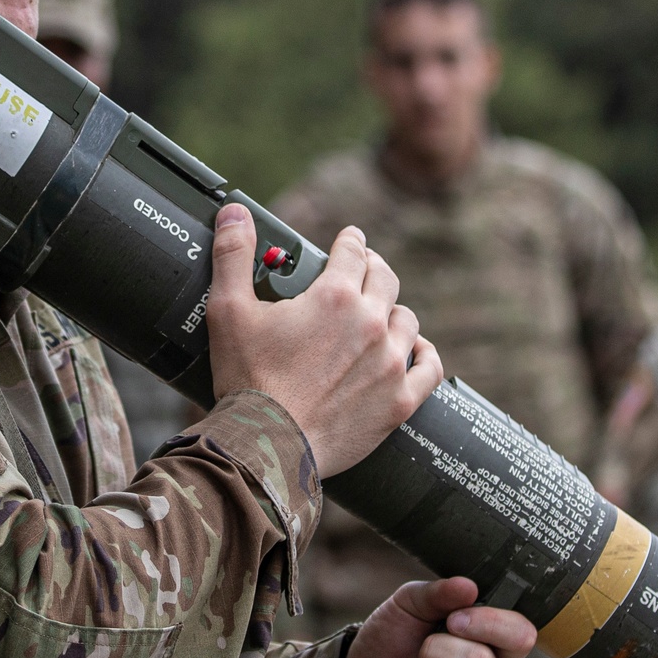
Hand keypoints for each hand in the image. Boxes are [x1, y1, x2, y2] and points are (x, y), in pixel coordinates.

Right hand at [206, 206, 440, 476]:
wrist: (267, 446)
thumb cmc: (246, 380)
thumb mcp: (228, 310)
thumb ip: (233, 255)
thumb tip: (235, 211)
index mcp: (335, 296)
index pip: (353, 251)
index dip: (350, 240)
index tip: (349, 239)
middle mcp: (371, 324)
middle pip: (385, 279)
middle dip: (373, 268)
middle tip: (363, 269)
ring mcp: (390, 364)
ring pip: (406, 320)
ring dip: (392, 312)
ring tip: (380, 315)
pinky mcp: (400, 401)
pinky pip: (429, 368)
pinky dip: (424, 354)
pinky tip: (416, 351)